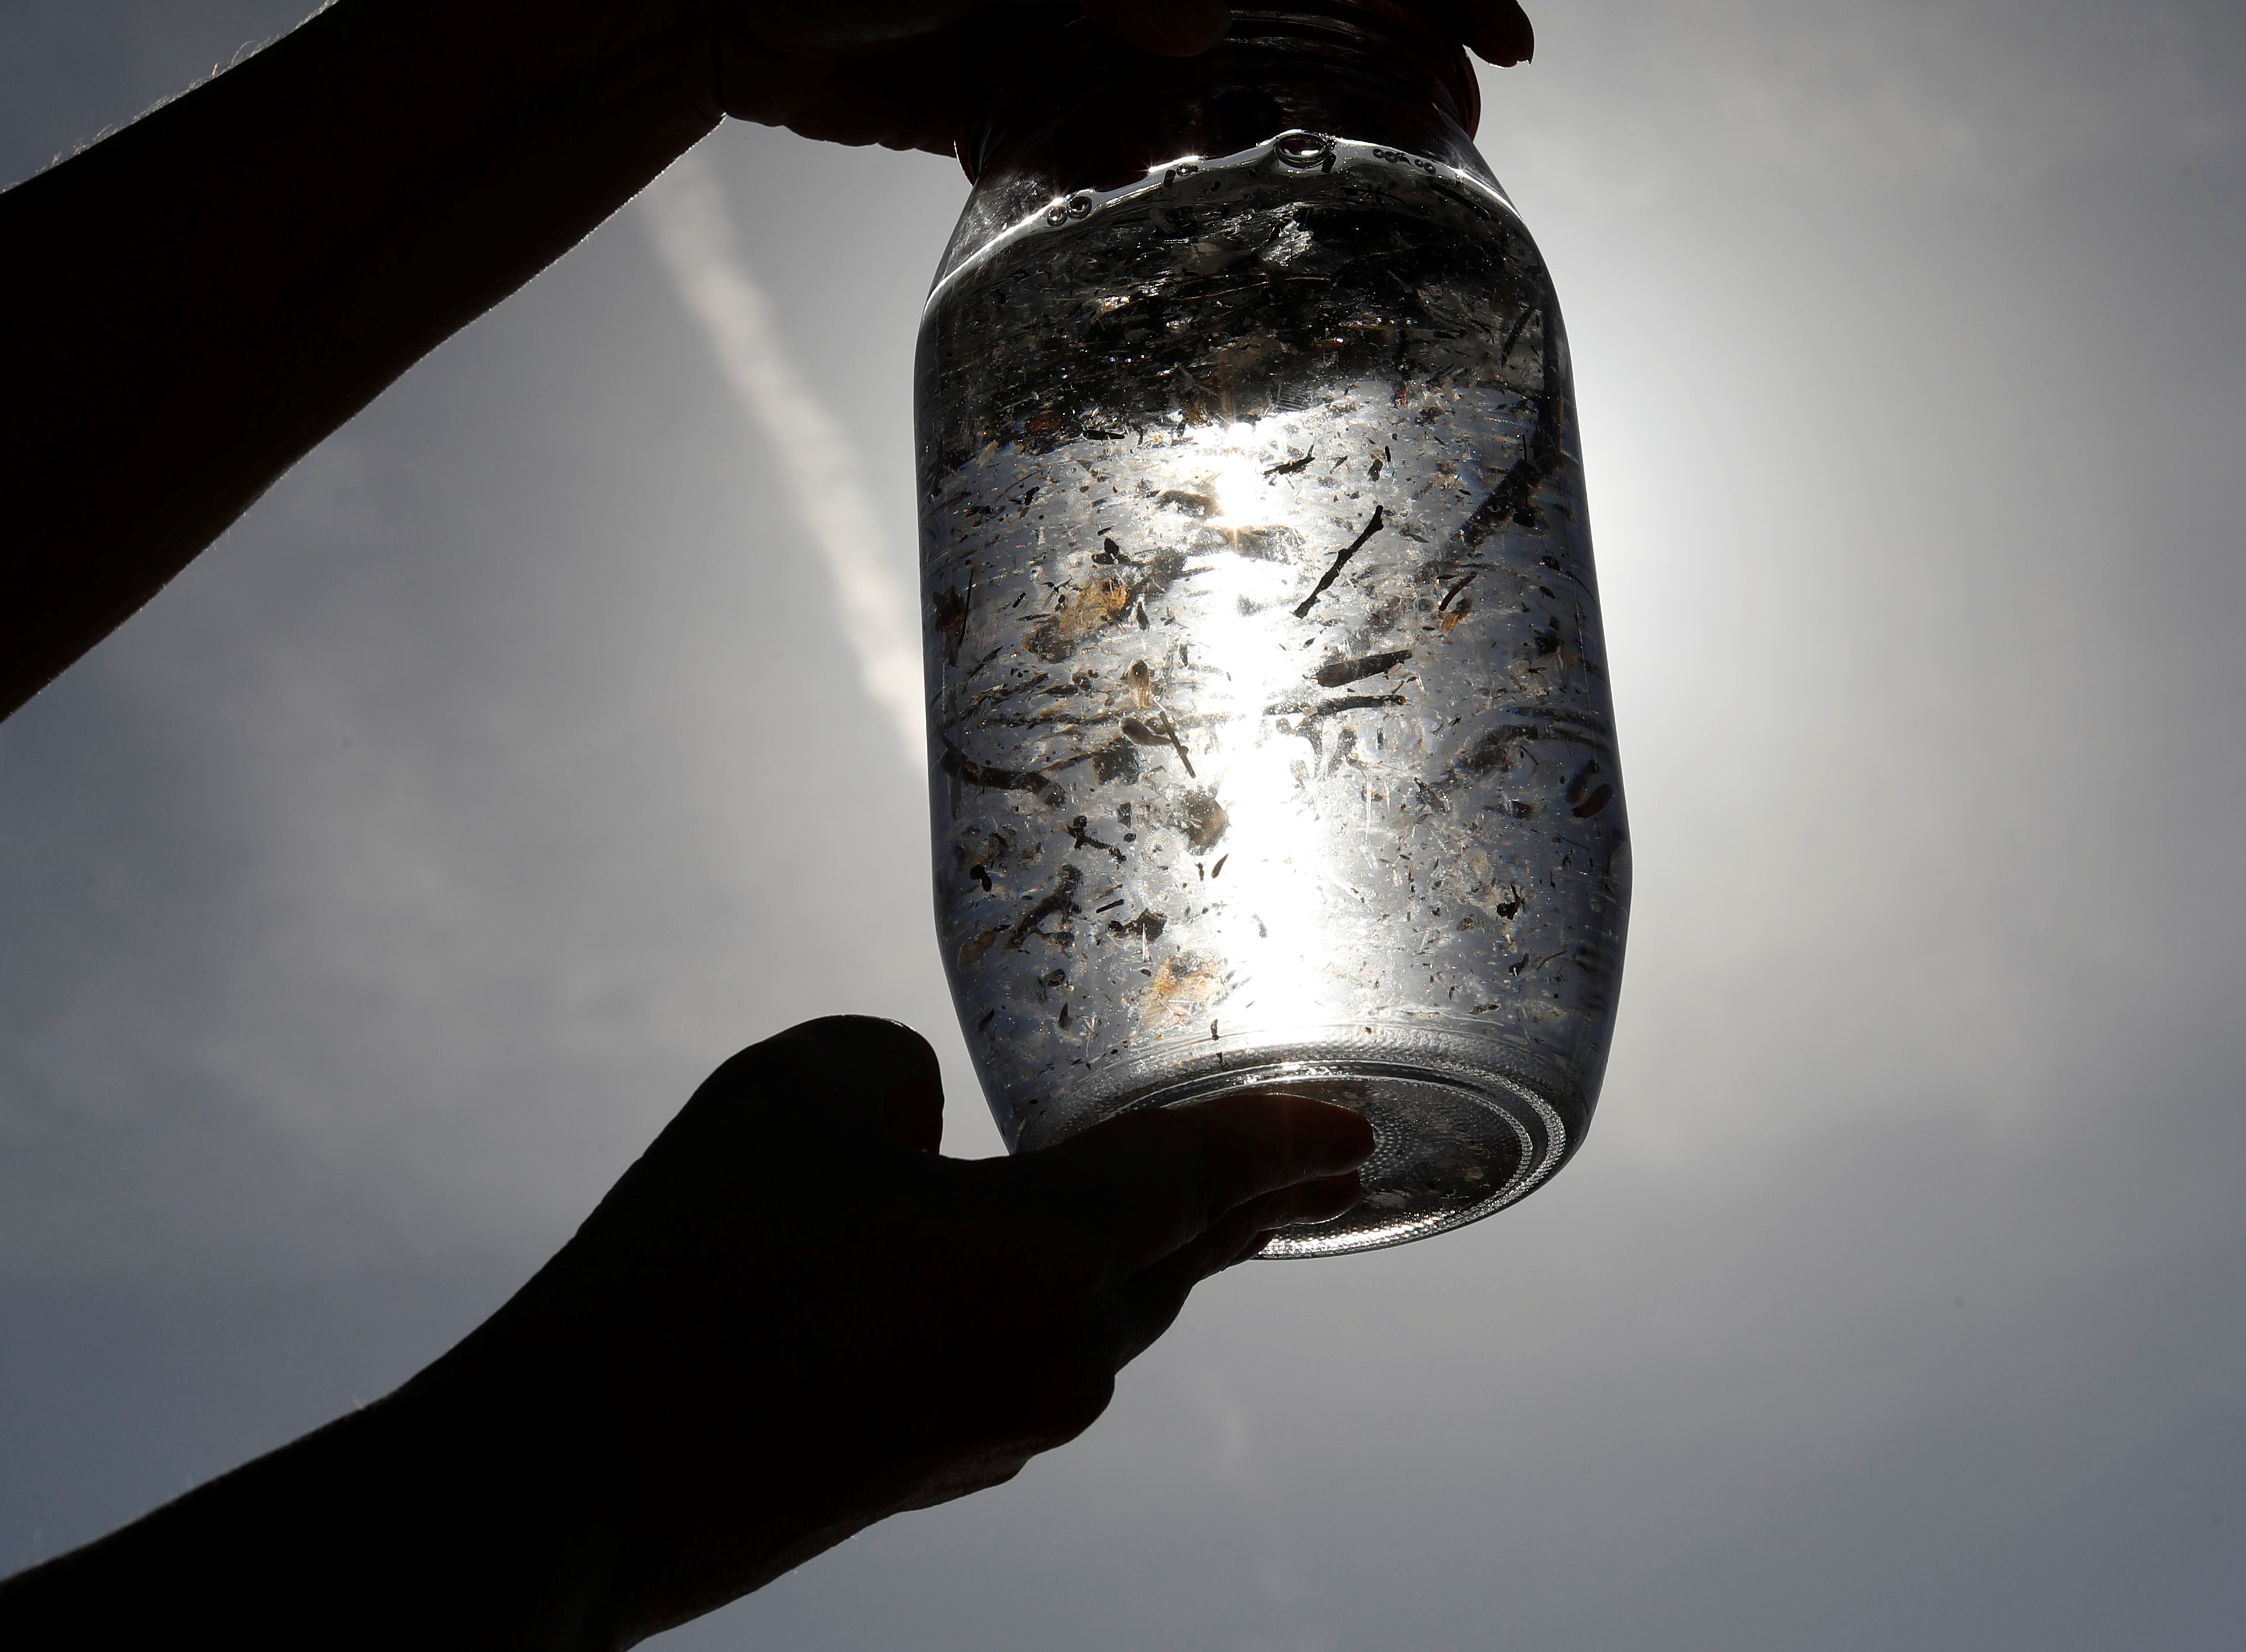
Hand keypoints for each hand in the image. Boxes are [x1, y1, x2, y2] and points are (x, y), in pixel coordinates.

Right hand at [418, 1015, 1370, 1641]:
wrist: (577, 1475)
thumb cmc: (691, 1268)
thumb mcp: (797, 1092)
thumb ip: (900, 1077)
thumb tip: (925, 1128)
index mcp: (1046, 1261)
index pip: (1203, 1175)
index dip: (1288, 1134)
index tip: (1362, 1124)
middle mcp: (1055, 1362)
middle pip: (1174, 1259)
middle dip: (1243, 1204)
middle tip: (1316, 1163)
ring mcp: (997, 1434)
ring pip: (1100, 1320)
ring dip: (1133, 1257)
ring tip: (1164, 1205)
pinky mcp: (932, 1473)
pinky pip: (1025, 1365)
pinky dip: (1041, 1307)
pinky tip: (1001, 1280)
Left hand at [650, 0, 1534, 151]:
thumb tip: (1209, 22)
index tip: (1509, 43)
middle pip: (1303, 12)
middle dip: (1396, 62)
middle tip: (1464, 138)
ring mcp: (1085, 40)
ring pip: (1229, 86)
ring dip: (1299, 129)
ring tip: (1361, 196)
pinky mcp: (1029, 99)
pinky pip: (1131, 143)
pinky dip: (1175, 184)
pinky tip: (1193, 235)